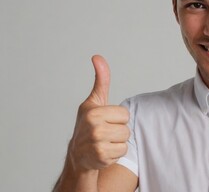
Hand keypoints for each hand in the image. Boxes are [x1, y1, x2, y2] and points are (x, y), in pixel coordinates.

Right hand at [69, 55, 129, 171]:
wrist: (77, 155)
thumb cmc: (87, 125)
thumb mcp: (93, 102)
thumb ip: (101, 80)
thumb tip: (98, 57)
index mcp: (94, 112)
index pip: (124, 114)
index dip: (117, 118)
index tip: (105, 121)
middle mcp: (94, 127)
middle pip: (126, 128)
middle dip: (118, 131)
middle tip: (104, 133)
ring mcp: (97, 143)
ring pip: (126, 140)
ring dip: (118, 142)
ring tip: (104, 142)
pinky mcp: (101, 156)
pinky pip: (122, 152)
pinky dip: (116, 153)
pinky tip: (104, 151)